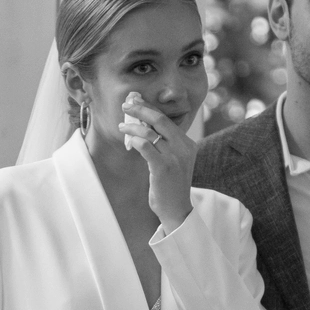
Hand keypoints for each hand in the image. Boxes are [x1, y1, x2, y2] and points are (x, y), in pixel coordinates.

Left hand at [119, 95, 195, 231]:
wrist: (177, 209)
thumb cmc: (171, 185)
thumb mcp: (173, 161)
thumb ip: (165, 144)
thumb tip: (143, 125)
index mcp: (188, 143)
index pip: (167, 119)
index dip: (150, 108)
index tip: (136, 101)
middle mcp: (184, 147)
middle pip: (160, 120)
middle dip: (140, 109)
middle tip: (126, 105)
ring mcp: (174, 157)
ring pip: (150, 132)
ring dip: (132, 127)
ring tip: (122, 127)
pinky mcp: (163, 168)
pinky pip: (145, 147)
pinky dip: (135, 141)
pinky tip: (129, 141)